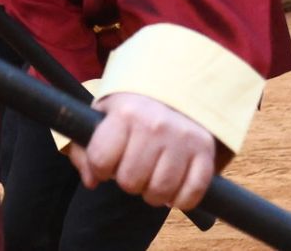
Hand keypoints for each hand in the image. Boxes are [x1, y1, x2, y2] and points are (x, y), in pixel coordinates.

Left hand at [69, 94, 215, 210]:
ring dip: (153, 193)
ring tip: (152, 176)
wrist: (174, 91)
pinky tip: (173, 186)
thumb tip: (91, 181)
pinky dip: (180, 199)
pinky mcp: (205, 151)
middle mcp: (155, 125)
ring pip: (160, 192)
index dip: (100, 168)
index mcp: (125, 113)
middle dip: (128, 181)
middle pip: (130, 181)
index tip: (107, 162)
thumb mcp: (102, 117)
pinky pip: (190, 194)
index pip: (101, 160)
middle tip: (133, 168)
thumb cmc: (133, 109)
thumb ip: (86, 150)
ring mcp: (182, 138)